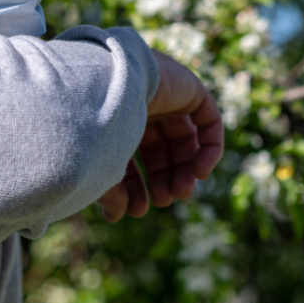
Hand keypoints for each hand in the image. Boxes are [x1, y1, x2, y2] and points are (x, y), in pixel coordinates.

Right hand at [98, 49, 223, 221]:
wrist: (104, 86)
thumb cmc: (94, 126)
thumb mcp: (100, 167)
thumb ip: (111, 193)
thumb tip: (117, 216)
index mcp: (113, 118)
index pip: (129, 155)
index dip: (133, 186)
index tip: (135, 210)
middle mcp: (139, 104)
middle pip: (159, 150)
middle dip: (163, 180)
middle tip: (163, 201)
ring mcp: (165, 95)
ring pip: (184, 139)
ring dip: (186, 170)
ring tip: (182, 192)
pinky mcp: (189, 88)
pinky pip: (208, 121)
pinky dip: (209, 149)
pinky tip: (200, 173)